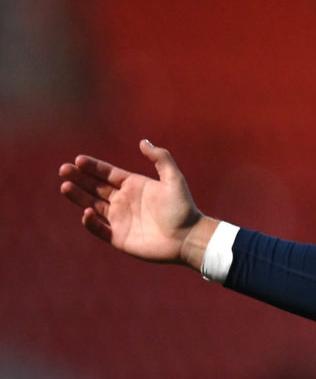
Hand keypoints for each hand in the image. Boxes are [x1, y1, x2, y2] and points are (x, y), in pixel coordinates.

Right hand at [58, 140, 215, 269]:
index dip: (93, 167)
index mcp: (134, 185)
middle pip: (95, 187)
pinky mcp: (118, 237)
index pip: (108, 174)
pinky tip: (86, 212)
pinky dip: (90, 222)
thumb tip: (143, 141)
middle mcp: (124, 201)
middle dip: (79, 178)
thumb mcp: (174, 179)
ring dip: (78, 196)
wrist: (187, 237)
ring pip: (92, 205)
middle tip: (64, 169)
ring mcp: (120, 219)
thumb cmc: (182, 207)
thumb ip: (160, 159)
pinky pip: (99, 229)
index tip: (78, 160)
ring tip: (64, 186)